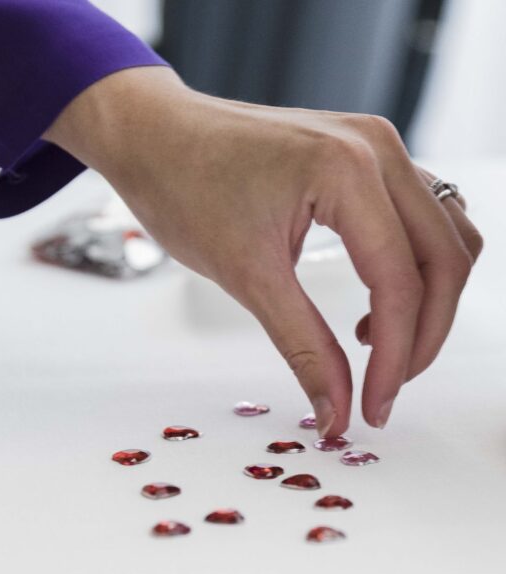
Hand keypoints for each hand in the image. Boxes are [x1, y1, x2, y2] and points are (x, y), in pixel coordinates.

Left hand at [46, 67, 482, 435]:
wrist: (154, 138)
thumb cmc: (183, 187)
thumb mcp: (246, 277)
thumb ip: (302, 346)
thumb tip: (336, 408)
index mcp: (349, 170)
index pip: (400, 282)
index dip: (396, 358)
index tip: (374, 408)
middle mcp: (377, 148)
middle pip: (445, 260)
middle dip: (423, 337)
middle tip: (384, 392)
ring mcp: (377, 146)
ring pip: (445, 237)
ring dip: (427, 301)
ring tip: (378, 350)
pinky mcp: (365, 157)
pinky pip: (420, 217)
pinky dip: (412, 267)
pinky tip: (373, 306)